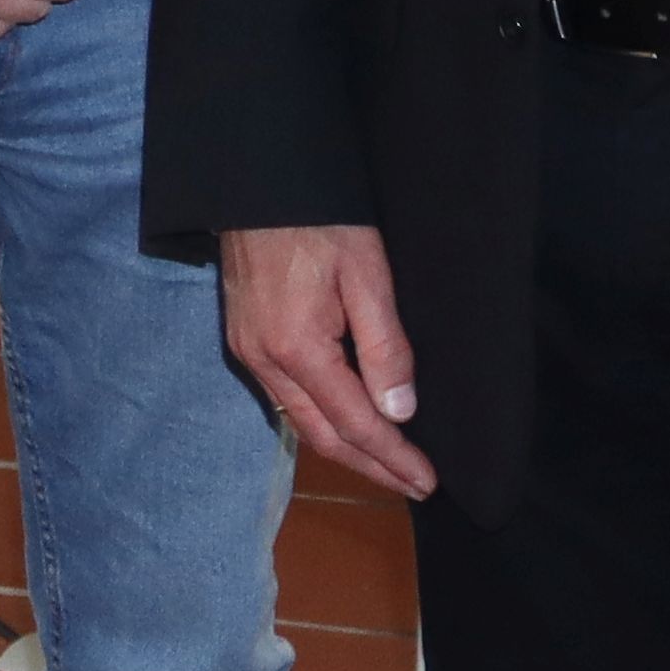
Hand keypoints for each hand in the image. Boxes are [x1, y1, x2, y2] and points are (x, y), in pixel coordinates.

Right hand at [223, 223, 435, 501]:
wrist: (255, 184)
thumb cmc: (319, 221)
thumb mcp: (367, 275)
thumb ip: (385, 347)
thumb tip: (399, 412)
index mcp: (298, 348)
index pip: (355, 423)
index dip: (393, 457)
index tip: (427, 481)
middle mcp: (265, 361)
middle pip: (323, 435)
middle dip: (370, 466)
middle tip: (413, 486)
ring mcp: (247, 352)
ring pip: (300, 421)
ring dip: (344, 448)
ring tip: (385, 464)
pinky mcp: (242, 339)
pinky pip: (283, 398)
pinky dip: (319, 420)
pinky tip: (343, 422)